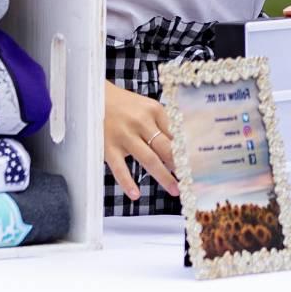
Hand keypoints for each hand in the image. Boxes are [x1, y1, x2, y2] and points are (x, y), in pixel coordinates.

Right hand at [104, 80, 179, 201]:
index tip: (197, 165)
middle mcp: (141, 122)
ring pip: (148, 159)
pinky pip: (119, 168)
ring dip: (163, 176)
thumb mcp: (146, 108)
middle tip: (191, 181)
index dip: (187, 151)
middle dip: (180, 166)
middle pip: (165, 148)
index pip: (175, 134)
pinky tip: (135, 194)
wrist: (93, 96)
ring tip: (175, 190)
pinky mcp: (108, 147)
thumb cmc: (125, 105)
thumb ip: (162, 124)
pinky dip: (127, 182)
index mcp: (154, 110)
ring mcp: (124, 135)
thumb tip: (181, 148)